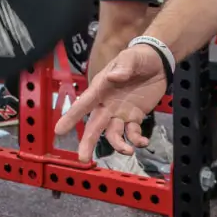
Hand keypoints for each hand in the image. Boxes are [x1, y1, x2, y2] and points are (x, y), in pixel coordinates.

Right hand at [52, 43, 168, 161]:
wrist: (157, 62)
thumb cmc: (138, 57)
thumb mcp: (131, 57)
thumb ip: (123, 67)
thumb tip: (113, 77)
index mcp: (101, 88)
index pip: (84, 104)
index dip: (72, 117)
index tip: (59, 130)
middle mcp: (107, 104)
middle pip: (94, 126)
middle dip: (87, 142)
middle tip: (82, 159)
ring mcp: (120, 112)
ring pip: (113, 134)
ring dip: (118, 144)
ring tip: (129, 150)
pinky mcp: (135, 117)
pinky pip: (132, 133)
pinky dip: (137, 140)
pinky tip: (144, 142)